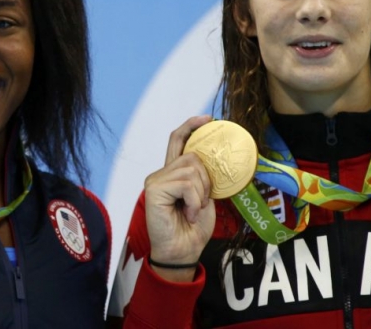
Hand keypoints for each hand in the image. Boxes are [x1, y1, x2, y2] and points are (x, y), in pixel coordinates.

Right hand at [144, 115, 215, 279]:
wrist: (182, 252)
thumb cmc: (193, 228)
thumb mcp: (204, 197)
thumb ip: (203, 177)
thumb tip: (216, 159)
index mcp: (172, 173)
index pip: (177, 140)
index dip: (191, 125)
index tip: (208, 118)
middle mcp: (161, 173)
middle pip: (192, 155)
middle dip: (206, 180)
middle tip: (200, 203)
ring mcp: (155, 180)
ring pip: (192, 169)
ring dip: (201, 194)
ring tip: (193, 211)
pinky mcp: (154, 189)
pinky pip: (186, 184)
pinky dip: (194, 201)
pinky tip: (188, 214)